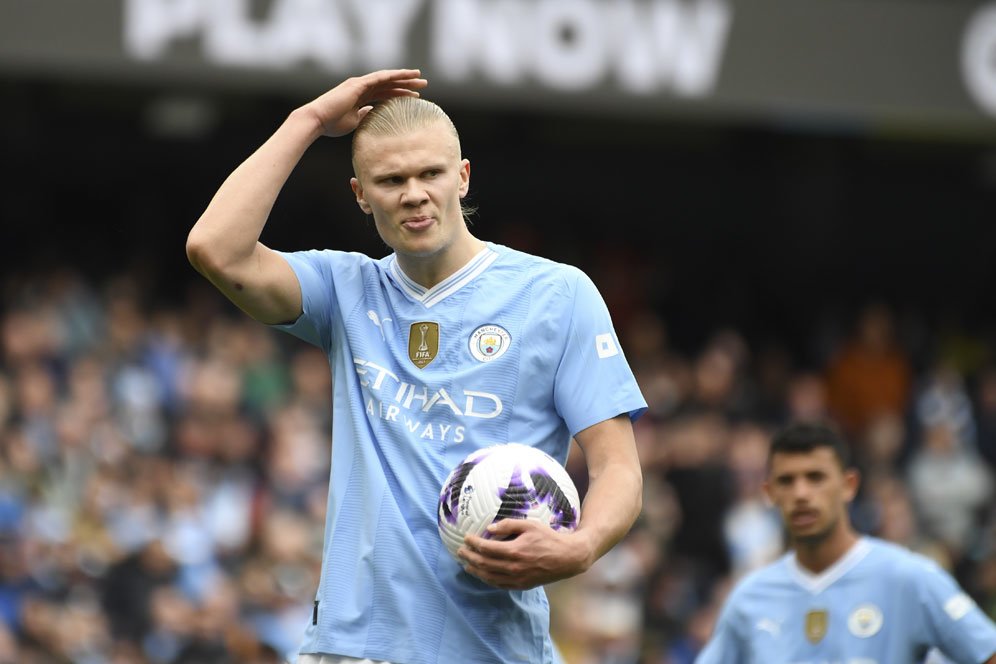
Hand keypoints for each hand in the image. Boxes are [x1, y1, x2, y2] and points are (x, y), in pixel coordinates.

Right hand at [303, 69, 427, 137]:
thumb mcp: (354, 121)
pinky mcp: (358, 84)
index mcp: (360, 96)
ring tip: (420, 78)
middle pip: (389, 84)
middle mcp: (361, 87)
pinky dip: (393, 76)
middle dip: (406, 84)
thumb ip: (365, 115)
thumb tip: (374, 114)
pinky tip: (405, 76)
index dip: (399, 94)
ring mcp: (359, 84)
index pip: (384, 94)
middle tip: (423, 85)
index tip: (414, 97)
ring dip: (404, 78)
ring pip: (387, 78)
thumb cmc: (332, 124)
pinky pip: (379, 78)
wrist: (317, 120)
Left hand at [458, 519, 593, 589]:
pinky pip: (500, 584)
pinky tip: (483, 575)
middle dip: (469, 557)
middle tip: (460, 552)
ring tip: (466, 565)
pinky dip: (488, 580)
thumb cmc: (548, 538)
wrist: (567, 558)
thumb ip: (509, 525)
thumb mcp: (530, 525)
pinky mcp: (521, 585)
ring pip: (489, 577)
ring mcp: (517, 578)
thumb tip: (489, 529)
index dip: (473, 544)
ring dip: (475, 571)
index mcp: (514, 551)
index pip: (486, 549)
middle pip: (484, 564)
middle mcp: (513, 567)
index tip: (466, 538)